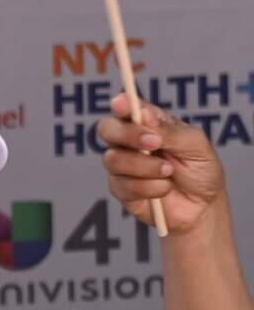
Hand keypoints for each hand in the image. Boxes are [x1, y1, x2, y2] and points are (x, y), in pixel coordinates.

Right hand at [101, 93, 229, 235]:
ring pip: (114, 159)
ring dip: (145, 166)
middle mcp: (130, 142)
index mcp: (148, 124)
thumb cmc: (201, 169)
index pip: (126, 108)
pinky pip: (123, 185)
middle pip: (107, 129)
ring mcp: (123, 166)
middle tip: (154, 143)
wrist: (203, 206)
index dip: (121, 104)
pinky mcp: (121, 190)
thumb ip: (170, 131)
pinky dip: (148, 187)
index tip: (122, 104)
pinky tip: (164, 188)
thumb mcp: (195, 145)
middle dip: (128, 135)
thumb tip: (145, 116)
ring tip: (169, 171)